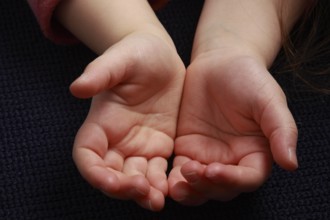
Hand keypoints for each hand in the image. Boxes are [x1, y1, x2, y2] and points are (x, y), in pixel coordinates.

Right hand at [71, 33, 184, 210]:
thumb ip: (100, 73)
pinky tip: (175, 187)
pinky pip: (159, 171)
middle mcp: (117, 140)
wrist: (160, 57)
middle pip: (112, 174)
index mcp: (101, 123)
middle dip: (122, 189)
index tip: (111, 181)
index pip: (87, 156)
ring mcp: (139, 146)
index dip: (94, 173)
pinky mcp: (160, 146)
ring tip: (158, 200)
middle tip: (142, 192)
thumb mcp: (119, 59)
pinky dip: (164, 183)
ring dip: (144, 193)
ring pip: (136, 178)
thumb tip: (76, 88)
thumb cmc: (136, 54)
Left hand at [168, 54, 297, 204]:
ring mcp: (208, 156)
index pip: (248, 178)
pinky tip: (165, 178)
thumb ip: (281, 130)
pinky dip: (174, 179)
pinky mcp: (187, 149)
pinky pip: (180, 170)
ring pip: (200, 185)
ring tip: (177, 183)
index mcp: (255, 153)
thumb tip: (291, 164)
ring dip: (189, 190)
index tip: (215, 169)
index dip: (233, 180)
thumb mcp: (269, 99)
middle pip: (221, 188)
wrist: (219, 63)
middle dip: (207, 187)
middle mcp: (232, 159)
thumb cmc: (248, 78)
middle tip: (192, 173)